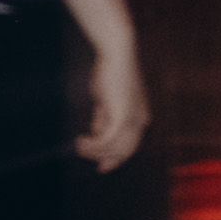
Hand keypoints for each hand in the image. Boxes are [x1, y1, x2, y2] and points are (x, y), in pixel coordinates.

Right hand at [73, 30, 150, 173]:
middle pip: (125, 151)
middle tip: (88, 159)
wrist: (117, 55)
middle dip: (106, 159)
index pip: (131, 145)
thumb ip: (104, 116)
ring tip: (80, 147)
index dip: (115, 157)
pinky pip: (107, 140)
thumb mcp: (107, 99)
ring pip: (115, 148)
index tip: (101, 165)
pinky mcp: (123, 117)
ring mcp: (133, 120)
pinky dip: (93, 144)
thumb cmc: (111, 72)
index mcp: (140, 117)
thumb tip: (97, 131)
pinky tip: (82, 142)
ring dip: (95, 151)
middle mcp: (140, 121)